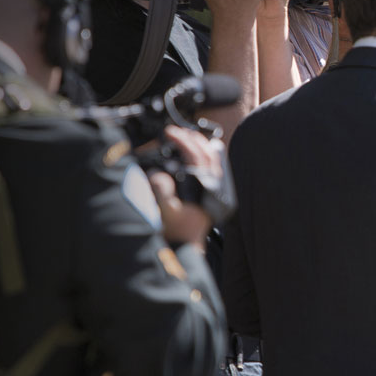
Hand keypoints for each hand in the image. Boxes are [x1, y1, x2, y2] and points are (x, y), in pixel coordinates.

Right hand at [149, 125, 223, 246]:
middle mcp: (213, 184)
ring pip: (214, 159)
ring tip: (187, 137)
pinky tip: (200, 153)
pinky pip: (215, 168)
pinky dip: (208, 156)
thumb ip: (161, 192)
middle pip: (207, 152)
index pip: (194, 155)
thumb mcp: (164, 210)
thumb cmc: (175, 228)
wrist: (186, 243)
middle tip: (176, 131)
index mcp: (203, 186)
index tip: (169, 132)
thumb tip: (159, 175)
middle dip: (192, 138)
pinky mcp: (214, 192)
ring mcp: (216, 187)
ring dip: (201, 145)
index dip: (182, 140)